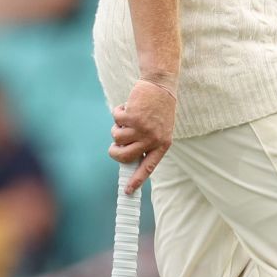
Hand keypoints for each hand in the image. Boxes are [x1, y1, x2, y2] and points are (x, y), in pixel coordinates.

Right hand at [110, 77, 176, 192]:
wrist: (161, 85)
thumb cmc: (159, 108)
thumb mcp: (159, 129)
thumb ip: (147, 143)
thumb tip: (128, 157)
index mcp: (162, 145)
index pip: (148, 167)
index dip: (137, 180)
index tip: (128, 191)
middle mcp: (153, 139)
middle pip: (125, 156)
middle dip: (114, 151)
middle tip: (114, 145)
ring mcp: (142, 129)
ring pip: (116, 137)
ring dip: (117, 126)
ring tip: (128, 117)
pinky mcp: (133, 117)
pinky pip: (116, 120)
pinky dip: (118, 111)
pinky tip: (129, 105)